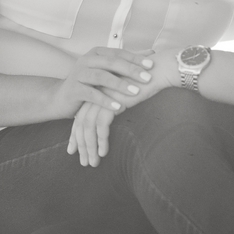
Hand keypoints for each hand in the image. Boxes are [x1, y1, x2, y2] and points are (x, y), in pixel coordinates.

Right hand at [49, 46, 153, 120]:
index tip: (152, 65)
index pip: (119, 53)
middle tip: (147, 78)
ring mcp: (78, 74)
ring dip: (120, 84)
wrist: (62, 98)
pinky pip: (91, 94)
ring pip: (101, 77)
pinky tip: (118, 106)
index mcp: (96, 53)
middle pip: (111, 62)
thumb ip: (127, 62)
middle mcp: (86, 60)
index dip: (135, 58)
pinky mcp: (74, 89)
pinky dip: (106, 100)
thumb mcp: (108, 70)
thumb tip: (151, 52)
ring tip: (136, 92)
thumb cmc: (89, 84)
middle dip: (131, 70)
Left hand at [66, 50, 179, 166]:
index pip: (81, 116)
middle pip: (80, 122)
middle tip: (82, 161)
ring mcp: (102, 96)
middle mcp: (96, 93)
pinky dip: (101, 141)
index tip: (74, 149)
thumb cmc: (147, 83)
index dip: (77, 134)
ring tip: (92, 163)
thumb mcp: (127, 96)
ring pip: (88, 126)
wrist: (158, 70)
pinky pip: (101, 125)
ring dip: (89, 147)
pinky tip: (104, 153)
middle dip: (80, 144)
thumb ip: (117, 105)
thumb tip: (115, 119)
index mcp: (97, 91)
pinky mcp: (112, 100)